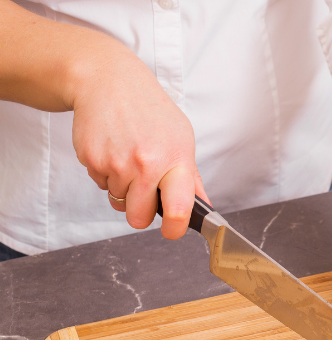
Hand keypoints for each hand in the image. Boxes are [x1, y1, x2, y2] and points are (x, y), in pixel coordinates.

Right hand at [70, 45, 207, 238]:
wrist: (108, 80)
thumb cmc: (150, 110)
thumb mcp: (182, 138)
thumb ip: (191, 178)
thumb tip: (204, 207)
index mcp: (175, 160)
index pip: (178, 209)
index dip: (175, 228)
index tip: (173, 230)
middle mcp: (145, 164)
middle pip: (138, 218)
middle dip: (140, 212)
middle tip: (144, 191)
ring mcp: (116, 163)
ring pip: (118, 201)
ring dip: (122, 188)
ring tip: (127, 157)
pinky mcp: (91, 159)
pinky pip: (100, 184)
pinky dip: (106, 173)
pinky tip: (112, 148)